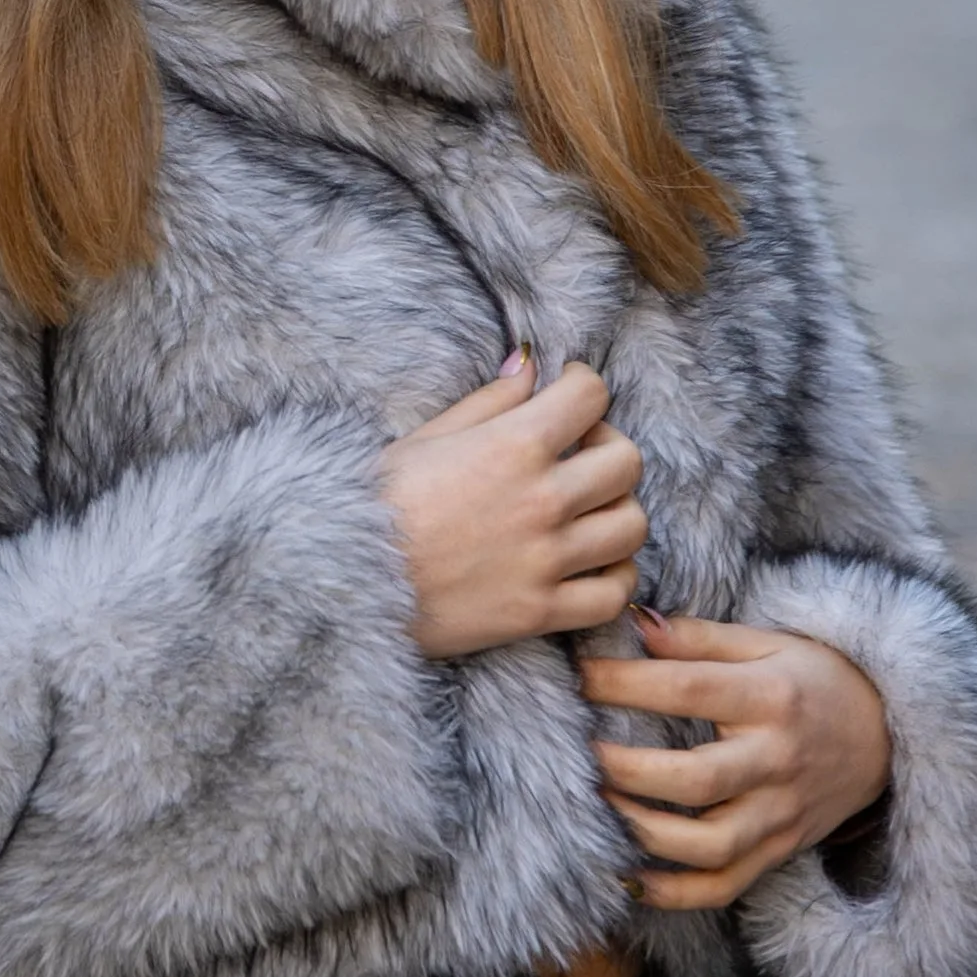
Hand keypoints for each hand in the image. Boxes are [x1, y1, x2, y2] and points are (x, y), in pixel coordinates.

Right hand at [382, 352, 646, 658]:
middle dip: (607, 448)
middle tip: (579, 454)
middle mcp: (541, 499)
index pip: (590, 397)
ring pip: (631, 526)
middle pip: (626, 461)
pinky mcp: (540, 611)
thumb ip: (489, 402)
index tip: (570, 392)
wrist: (345, 578)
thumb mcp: (425, 437)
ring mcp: (546, 559)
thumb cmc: (376, 501)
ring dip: (615, 511)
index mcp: (511, 446)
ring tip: (586, 511)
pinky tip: (590, 564)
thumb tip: (529, 366)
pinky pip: (615, 595)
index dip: (584, 385)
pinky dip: (614, 578)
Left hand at [581, 611, 892, 910]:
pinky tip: (630, 877)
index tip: (577, 675)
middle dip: (626, 769)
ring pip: (709, 846)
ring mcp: (782, 814)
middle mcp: (777, 761)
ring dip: (644, 832)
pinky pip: (725, 886)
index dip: (621, 683)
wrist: (889, 734)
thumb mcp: (766, 642)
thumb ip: (699, 637)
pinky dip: (675, 893)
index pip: (685, 690)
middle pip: (695, 780)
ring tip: (600, 803)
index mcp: (770, 698)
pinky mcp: (781, 849)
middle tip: (578, 751)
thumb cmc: (813, 679)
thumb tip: (634, 622)